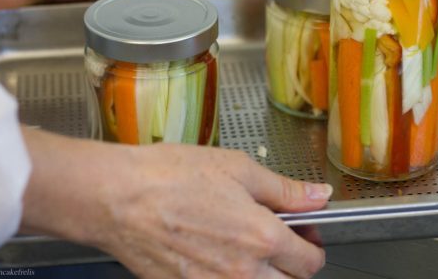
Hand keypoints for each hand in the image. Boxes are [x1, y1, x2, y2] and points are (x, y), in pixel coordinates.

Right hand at [20, 128, 331, 278]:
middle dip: (292, 264)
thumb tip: (319, 195)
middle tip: (278, 238)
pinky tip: (217, 254)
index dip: (313, 244)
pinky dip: (230, 278)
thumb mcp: (238, 170)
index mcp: (261, 239)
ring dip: (264, 274)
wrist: (118, 198)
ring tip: (247, 247)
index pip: (310, 261)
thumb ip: (285, 189)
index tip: (304, 232)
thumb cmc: (170, 177)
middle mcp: (242, 273)